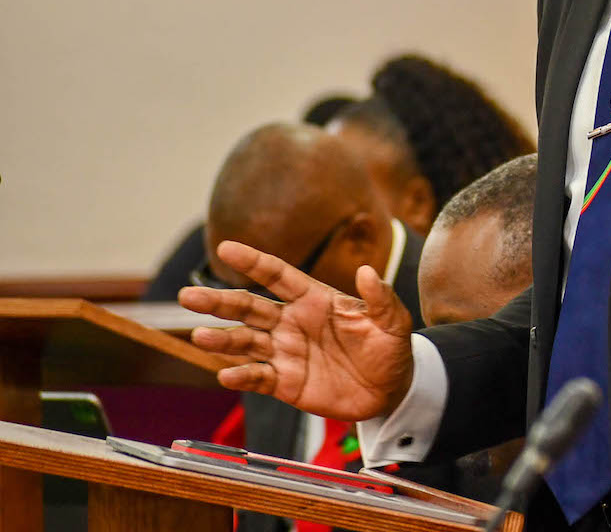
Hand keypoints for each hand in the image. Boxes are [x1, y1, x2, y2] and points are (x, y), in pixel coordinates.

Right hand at [179, 240, 414, 421]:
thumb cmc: (391, 349)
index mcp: (315, 299)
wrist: (391, 392)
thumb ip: (381, 298)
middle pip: (249, 307)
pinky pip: (258, 377)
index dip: (254, 262)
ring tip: (199, 335)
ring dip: (222, 340)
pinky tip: (227, 374)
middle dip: (219, 302)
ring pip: (246, 341)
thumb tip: (368, 271)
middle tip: (188, 297)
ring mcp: (286, 352)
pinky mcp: (285, 383)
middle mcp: (293, 322)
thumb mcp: (393, 322)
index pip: (279, 275)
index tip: (226, 247)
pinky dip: (241, 376)